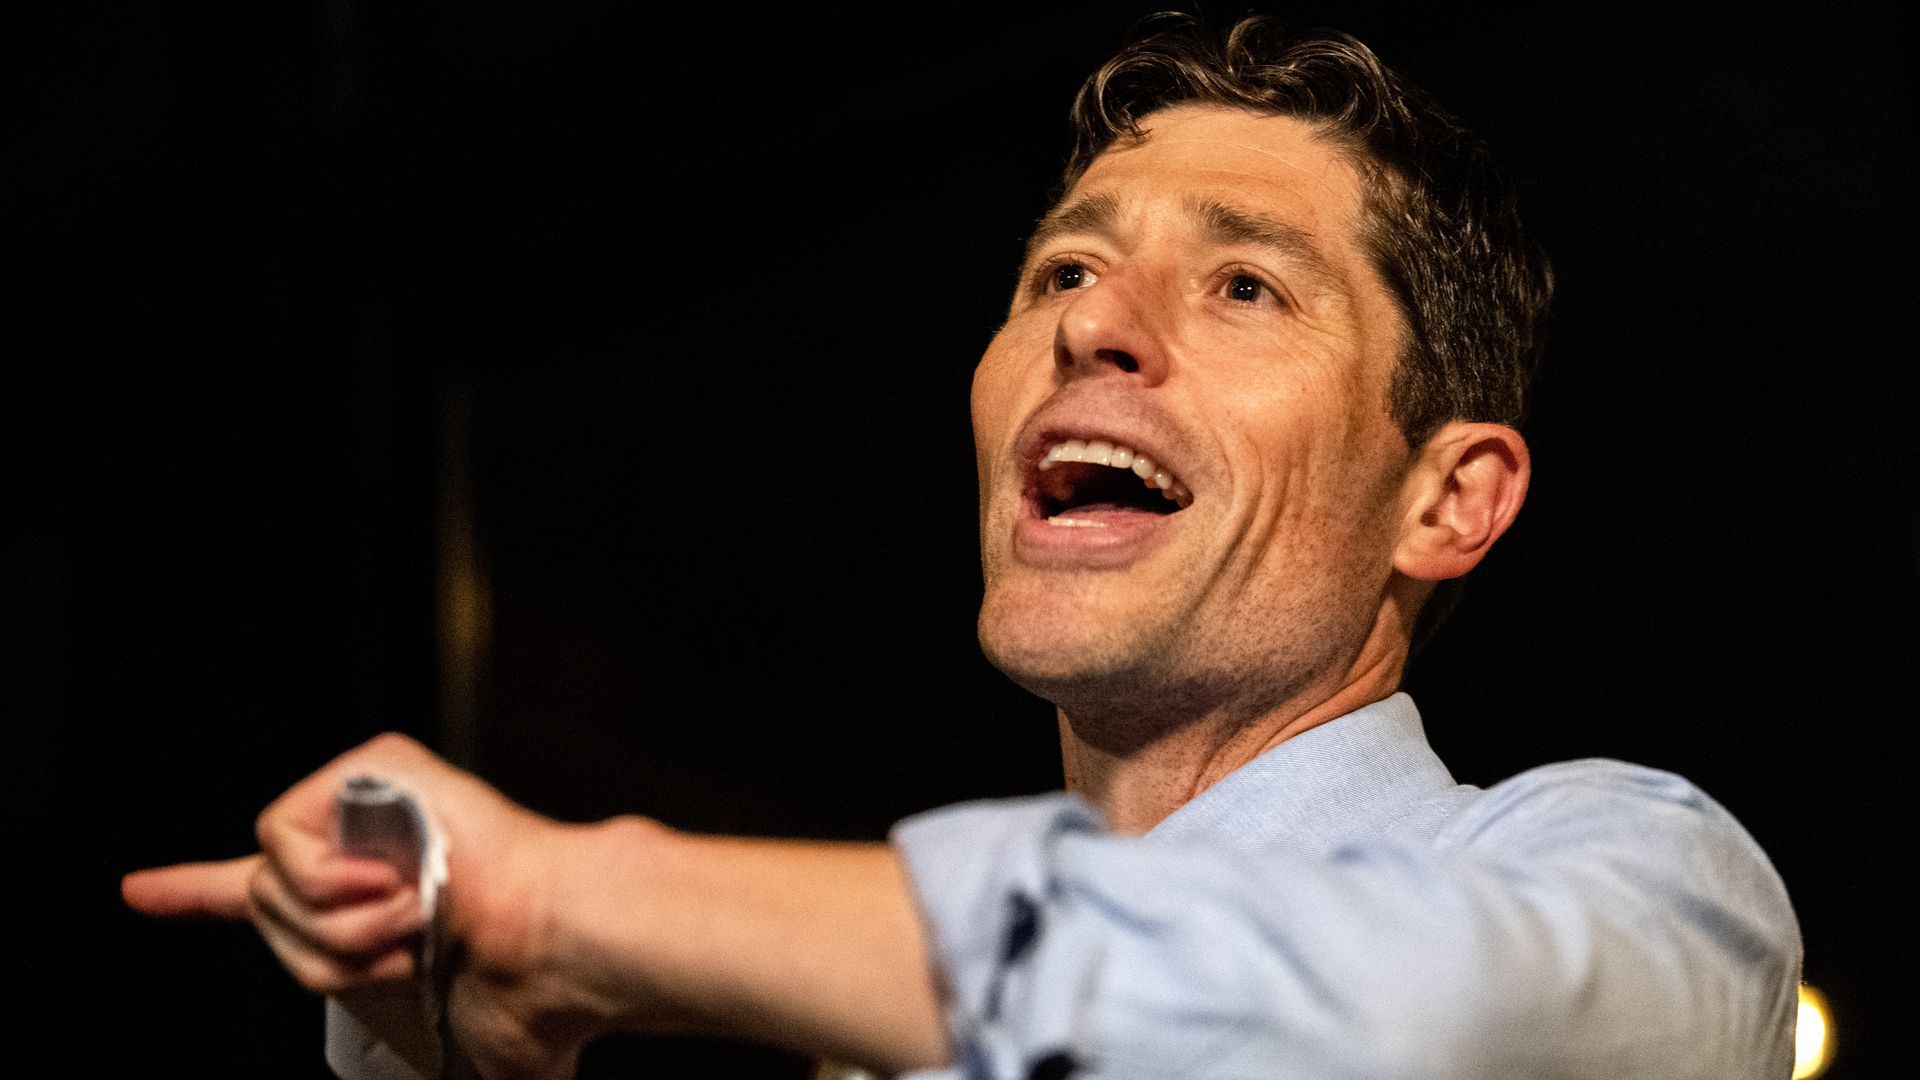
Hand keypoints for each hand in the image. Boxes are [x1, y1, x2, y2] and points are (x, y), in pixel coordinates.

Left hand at [122, 733, 622, 1078]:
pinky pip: (279, 839)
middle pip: (260, 912)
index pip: (258, 894)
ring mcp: (366, 802)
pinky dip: (324, 884)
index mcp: (367, 902)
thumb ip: (415, 1058)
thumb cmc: (518, 996)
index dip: (192, 894)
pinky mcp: (370, 766)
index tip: (137, 892)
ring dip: (331, 932)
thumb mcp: (437, 1039)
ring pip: (266, 883)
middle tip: (398, 961)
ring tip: (409, 924)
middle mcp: (363, 847)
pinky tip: (391, 887)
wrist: (544, 944)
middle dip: (315, 960)